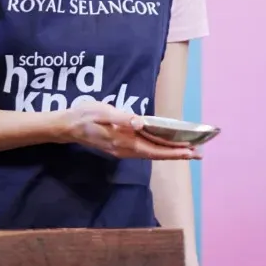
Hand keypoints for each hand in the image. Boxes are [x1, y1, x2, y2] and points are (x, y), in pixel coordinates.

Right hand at [59, 101, 198, 160]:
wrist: (66, 126)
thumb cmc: (85, 116)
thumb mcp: (102, 112)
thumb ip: (121, 118)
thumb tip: (140, 123)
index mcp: (124, 141)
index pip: (155, 149)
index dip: (173, 151)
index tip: (191, 151)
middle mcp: (126, 149)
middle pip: (157, 154)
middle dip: (178, 154)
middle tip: (199, 154)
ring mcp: (123, 150)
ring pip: (152, 153)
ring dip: (170, 152)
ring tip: (189, 151)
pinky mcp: (120, 146)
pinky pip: (145, 150)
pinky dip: (159, 148)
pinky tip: (166, 145)